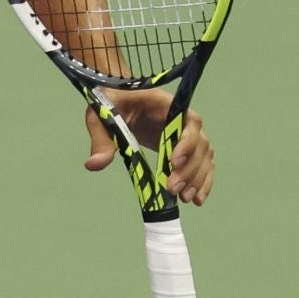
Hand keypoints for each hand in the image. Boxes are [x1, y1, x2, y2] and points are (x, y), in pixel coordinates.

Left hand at [82, 91, 214, 206]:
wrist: (118, 98)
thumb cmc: (111, 101)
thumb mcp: (100, 115)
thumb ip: (100, 138)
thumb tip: (94, 165)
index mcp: (166, 104)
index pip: (188, 122)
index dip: (186, 142)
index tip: (174, 162)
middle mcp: (182, 118)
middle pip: (199, 143)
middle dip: (189, 168)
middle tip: (172, 188)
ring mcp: (185, 133)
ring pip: (204, 156)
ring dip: (198, 178)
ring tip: (186, 199)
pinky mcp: (184, 147)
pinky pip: (202, 163)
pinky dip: (203, 180)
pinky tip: (197, 199)